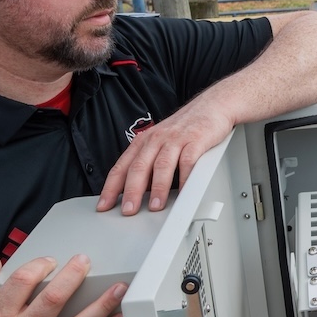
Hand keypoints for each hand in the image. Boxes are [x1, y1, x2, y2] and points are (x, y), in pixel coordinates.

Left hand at [96, 98, 232, 214]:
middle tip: (128, 210)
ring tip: (155, 207)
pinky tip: (184, 193)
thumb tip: (139, 191)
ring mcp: (176, 139)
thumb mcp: (161, 141)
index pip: (121, 167)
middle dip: (131, 191)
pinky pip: (188, 162)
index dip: (111, 188)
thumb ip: (150, 162)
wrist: (212, 106)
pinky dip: (185, 179)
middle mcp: (156, 139)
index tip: (104, 205)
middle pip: (139, 167)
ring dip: (158, 188)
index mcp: (144, 142)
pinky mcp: (196, 140)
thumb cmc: (186, 127)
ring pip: (162, 165)